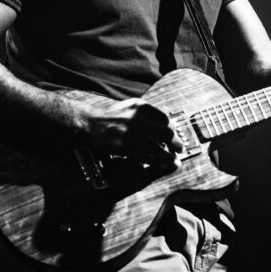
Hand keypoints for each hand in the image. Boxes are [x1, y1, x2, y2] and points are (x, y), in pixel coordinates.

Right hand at [59, 89, 184, 167]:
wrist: (90, 125)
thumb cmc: (111, 116)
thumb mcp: (130, 107)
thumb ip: (147, 114)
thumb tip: (166, 126)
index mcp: (141, 107)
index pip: (164, 119)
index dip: (172, 129)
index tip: (174, 136)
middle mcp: (138, 118)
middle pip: (166, 132)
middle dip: (175, 142)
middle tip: (180, 149)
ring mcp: (132, 133)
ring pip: (158, 147)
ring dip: (169, 156)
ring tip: (174, 161)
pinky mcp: (125, 147)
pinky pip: (146, 157)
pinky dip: (156, 162)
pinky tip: (160, 165)